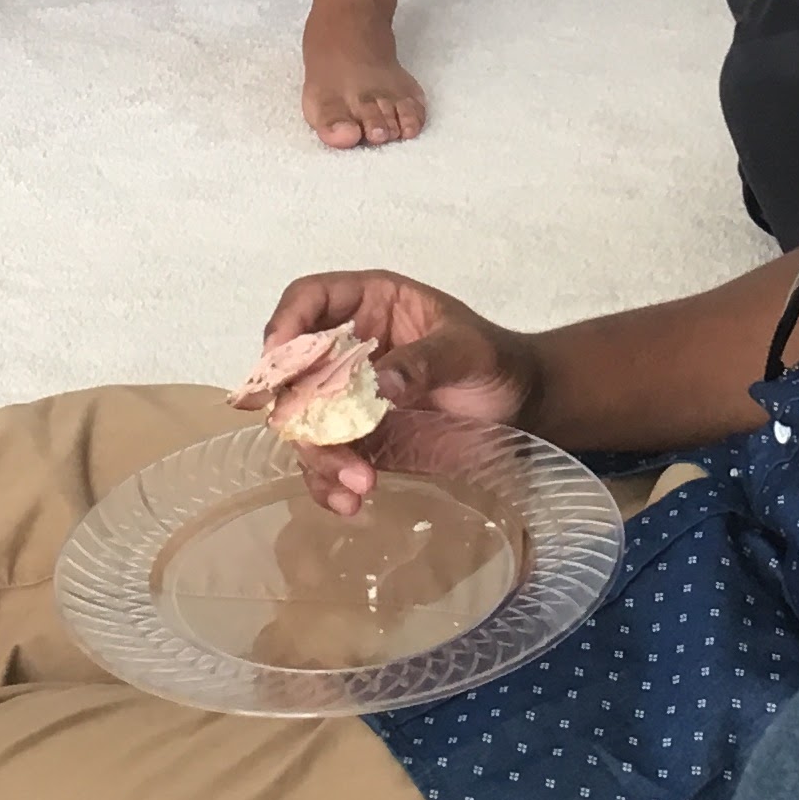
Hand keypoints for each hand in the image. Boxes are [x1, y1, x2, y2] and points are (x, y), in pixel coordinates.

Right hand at [257, 269, 542, 516]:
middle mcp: (347, 350)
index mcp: (369, 305)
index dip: (285, 323)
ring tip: (358, 482)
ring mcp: (348, 398)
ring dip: (318, 456)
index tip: (278, 360)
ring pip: (304, 424)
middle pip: (294, 371)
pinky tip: (351, 500)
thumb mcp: (467, 351)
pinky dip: (329, 483)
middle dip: (298, 409)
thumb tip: (380, 385)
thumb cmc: (495, 361)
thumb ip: (425, 361)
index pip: (309, 299)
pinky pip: (326, 462)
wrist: (521, 410)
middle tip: (318, 440)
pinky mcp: (359, 441)